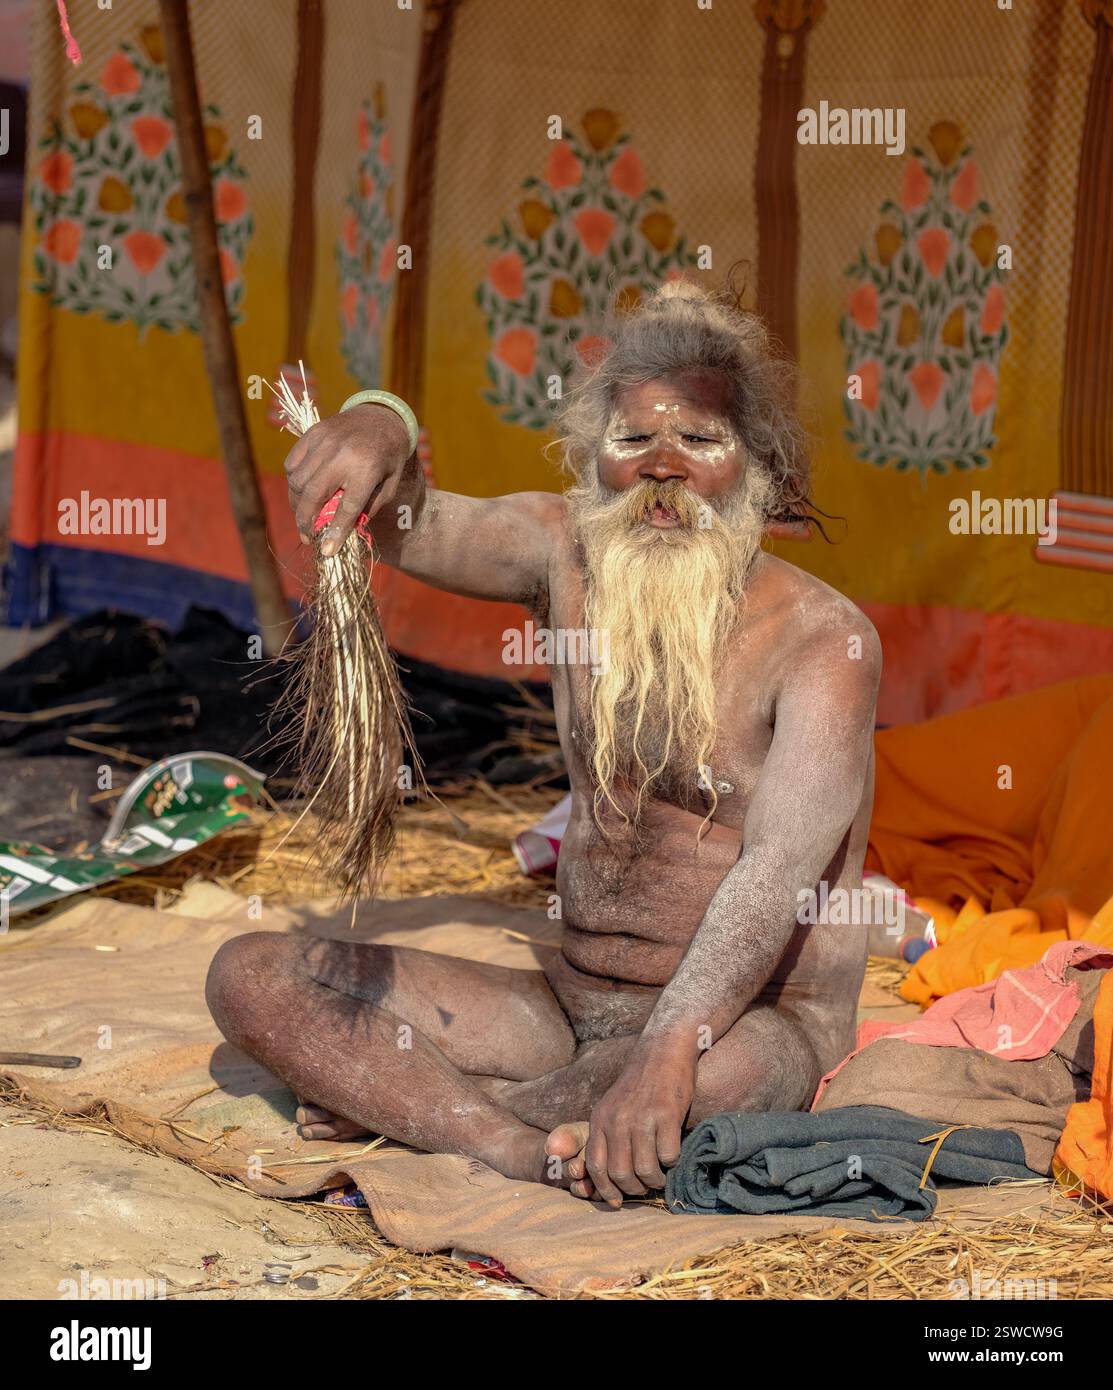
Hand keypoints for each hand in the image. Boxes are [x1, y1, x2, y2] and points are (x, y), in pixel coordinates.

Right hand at [284, 402, 413, 555]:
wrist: (382, 416)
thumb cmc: (389, 457)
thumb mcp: (390, 485)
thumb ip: (368, 507)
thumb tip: (342, 530)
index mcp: (367, 468)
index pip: (347, 507)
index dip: (335, 531)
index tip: (326, 550)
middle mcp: (342, 454)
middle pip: (313, 495)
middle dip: (305, 521)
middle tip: (308, 536)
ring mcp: (324, 441)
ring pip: (297, 481)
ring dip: (297, 504)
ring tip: (305, 515)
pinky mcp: (312, 433)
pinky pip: (292, 463)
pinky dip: (294, 482)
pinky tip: (303, 491)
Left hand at [584, 1039, 695, 1206]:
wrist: (662, 1052)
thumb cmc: (640, 1085)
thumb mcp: (613, 1106)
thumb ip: (608, 1136)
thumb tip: (609, 1177)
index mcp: (600, 1119)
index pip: (595, 1166)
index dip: (606, 1189)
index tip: (616, 1201)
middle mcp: (617, 1120)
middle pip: (621, 1173)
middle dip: (634, 1189)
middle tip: (644, 1187)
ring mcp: (642, 1117)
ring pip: (645, 1170)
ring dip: (655, 1180)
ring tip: (659, 1176)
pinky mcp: (666, 1114)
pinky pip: (669, 1156)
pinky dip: (672, 1162)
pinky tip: (672, 1154)